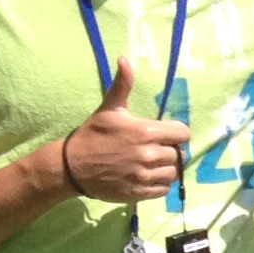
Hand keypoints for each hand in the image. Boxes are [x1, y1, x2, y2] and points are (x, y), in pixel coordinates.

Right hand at [60, 60, 190, 203]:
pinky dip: (159, 184)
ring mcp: (144, 176)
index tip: (166, 134)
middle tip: (156, 149)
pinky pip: (163, 190)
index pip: (183, 133)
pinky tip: (148, 176)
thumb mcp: (108, 109)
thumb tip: (124, 59)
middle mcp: (148, 155)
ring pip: (173, 173)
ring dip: (166, 168)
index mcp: (145, 132)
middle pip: (179, 154)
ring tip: (153, 163)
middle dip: (170, 150)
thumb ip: (122, 86)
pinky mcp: (139, 193)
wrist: (71, 166)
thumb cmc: (92, 135)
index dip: (176, 132)